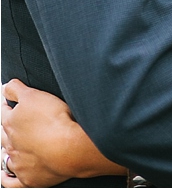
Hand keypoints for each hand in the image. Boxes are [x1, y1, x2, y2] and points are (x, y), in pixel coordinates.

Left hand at [1, 80, 124, 186]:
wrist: (69, 148)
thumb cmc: (55, 121)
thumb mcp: (34, 95)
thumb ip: (16, 89)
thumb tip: (5, 87)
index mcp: (11, 122)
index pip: (4, 111)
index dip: (9, 104)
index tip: (12, 102)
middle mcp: (11, 144)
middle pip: (4, 134)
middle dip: (8, 127)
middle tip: (18, 122)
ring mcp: (18, 163)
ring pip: (6, 156)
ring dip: (8, 150)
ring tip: (16, 145)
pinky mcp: (27, 179)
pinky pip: (11, 182)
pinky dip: (7, 178)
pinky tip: (6, 174)